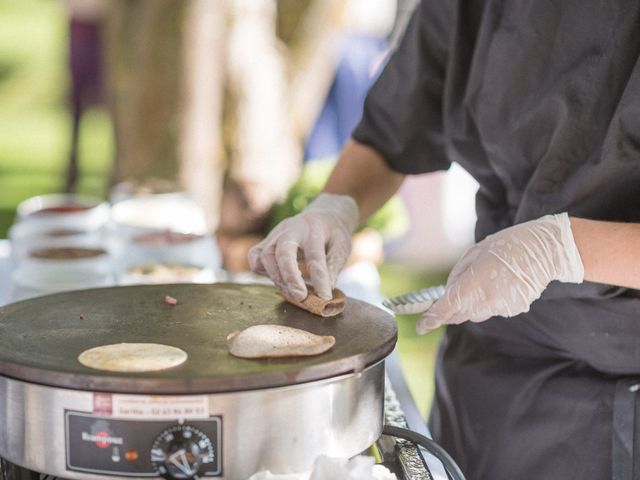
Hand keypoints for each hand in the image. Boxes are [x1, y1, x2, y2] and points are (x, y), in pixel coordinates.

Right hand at [248, 193, 358, 300]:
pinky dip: (265, 273)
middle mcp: (290, 228)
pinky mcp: (265, 242)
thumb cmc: (332, 234)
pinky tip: (281, 281)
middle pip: (282, 252)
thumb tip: (327, 290)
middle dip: (290, 277)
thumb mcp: (341, 247)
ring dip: (277, 278)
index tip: (325, 297)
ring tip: (293, 294)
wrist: (321, 216)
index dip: (319, 279)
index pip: (314, 255)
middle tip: (301, 297)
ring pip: (264, 256)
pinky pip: (256, 259)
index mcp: (314, 227)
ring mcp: (274, 234)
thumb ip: (333, 267)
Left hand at [417, 213, 583, 333]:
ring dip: (472, 303)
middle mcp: (489, 299)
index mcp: (476, 282)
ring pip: (476, 313)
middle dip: (451, 308)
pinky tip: (501, 284)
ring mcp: (504, 307)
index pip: (448, 307)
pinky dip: (490, 300)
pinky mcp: (515, 310)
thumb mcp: (475, 253)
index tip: (420, 327)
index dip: (432, 319)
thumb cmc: (507, 245)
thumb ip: (458, 276)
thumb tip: (448, 293)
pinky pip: (493, 309)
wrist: (546, 250)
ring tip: (487, 279)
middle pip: (460, 314)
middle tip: (453, 294)